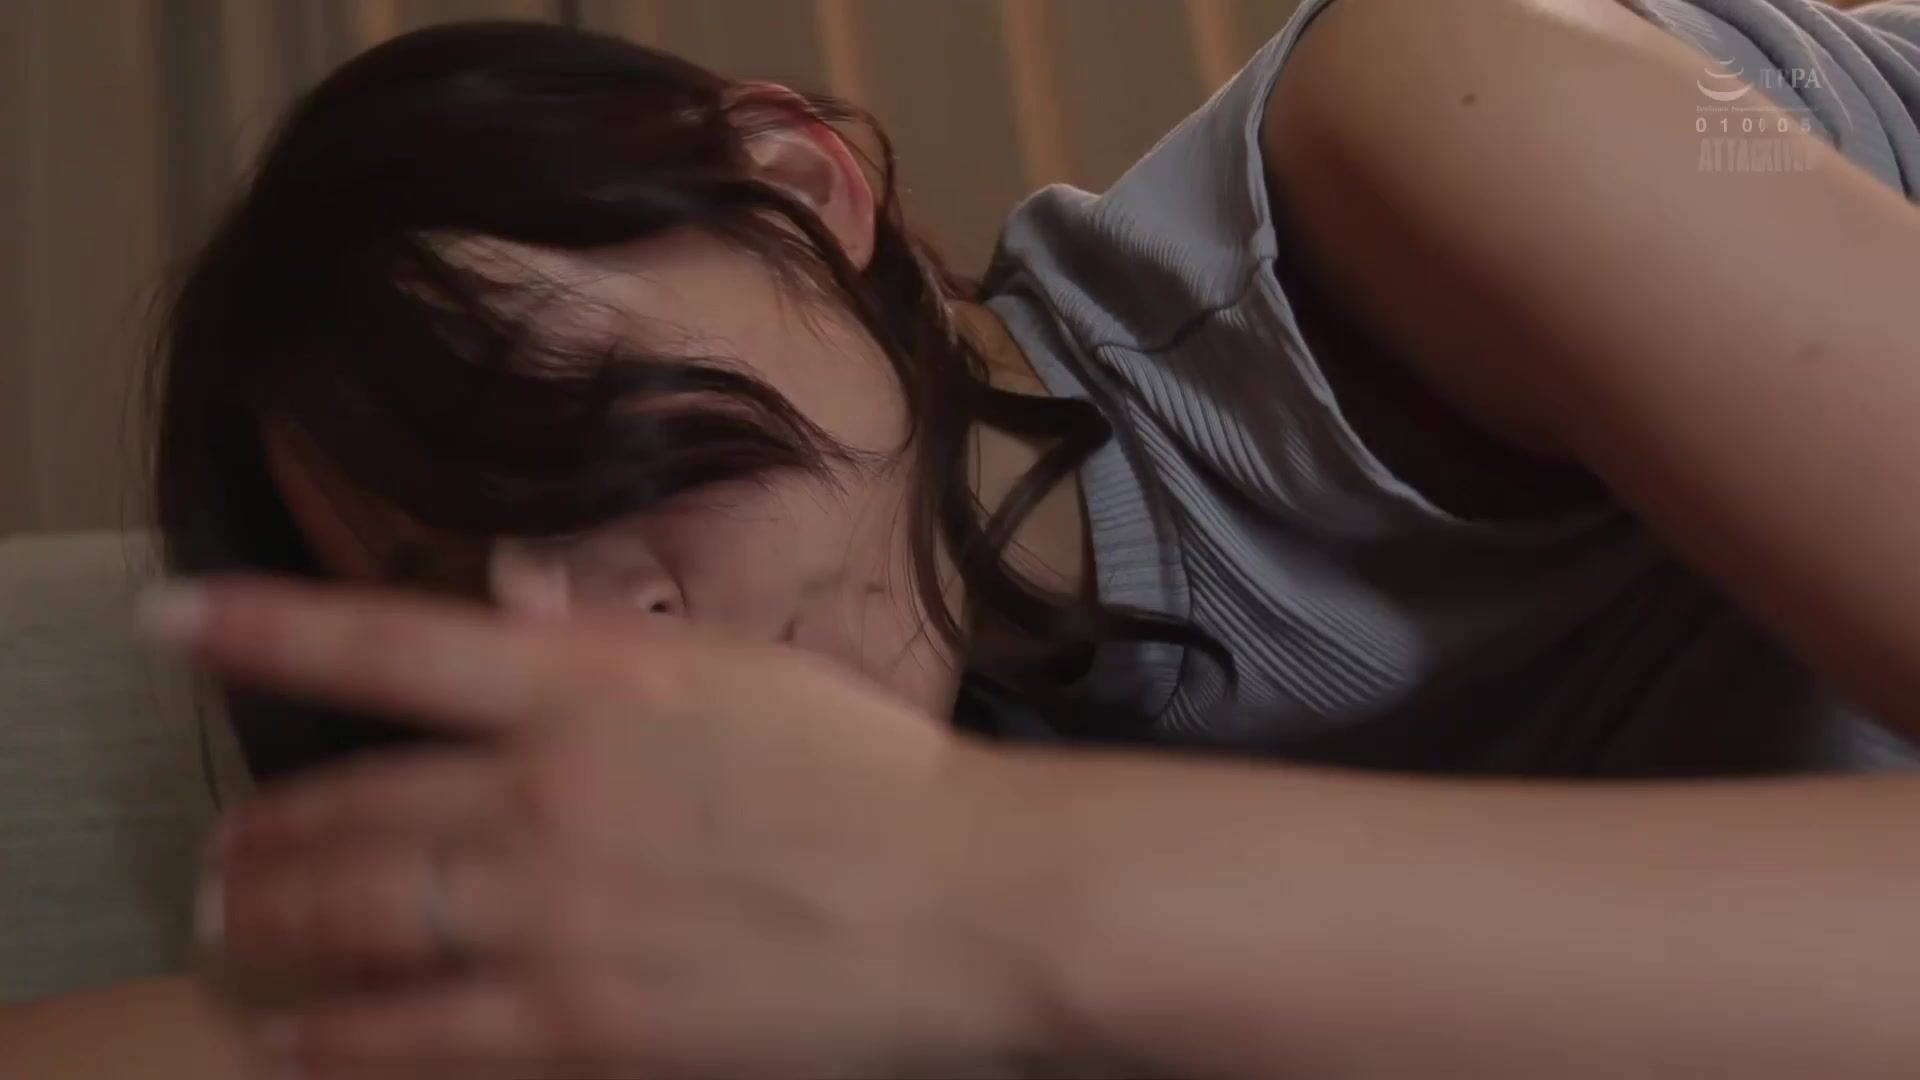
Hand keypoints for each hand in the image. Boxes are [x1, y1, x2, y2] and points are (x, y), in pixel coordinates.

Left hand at [148, 577, 1056, 1078]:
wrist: (966, 900)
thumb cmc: (875, 778)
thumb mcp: (742, 672)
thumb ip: (611, 653)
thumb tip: (513, 616)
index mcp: (594, 686)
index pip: (389, 642)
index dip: (264, 626)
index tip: (173, 618)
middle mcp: (551, 791)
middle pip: (347, 807)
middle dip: (259, 832)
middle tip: (214, 855)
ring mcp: (558, 915)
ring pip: (357, 921)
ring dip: (270, 926)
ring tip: (227, 931)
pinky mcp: (584, 1027)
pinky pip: (416, 1037)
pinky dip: (335, 1038)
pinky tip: (291, 1039)